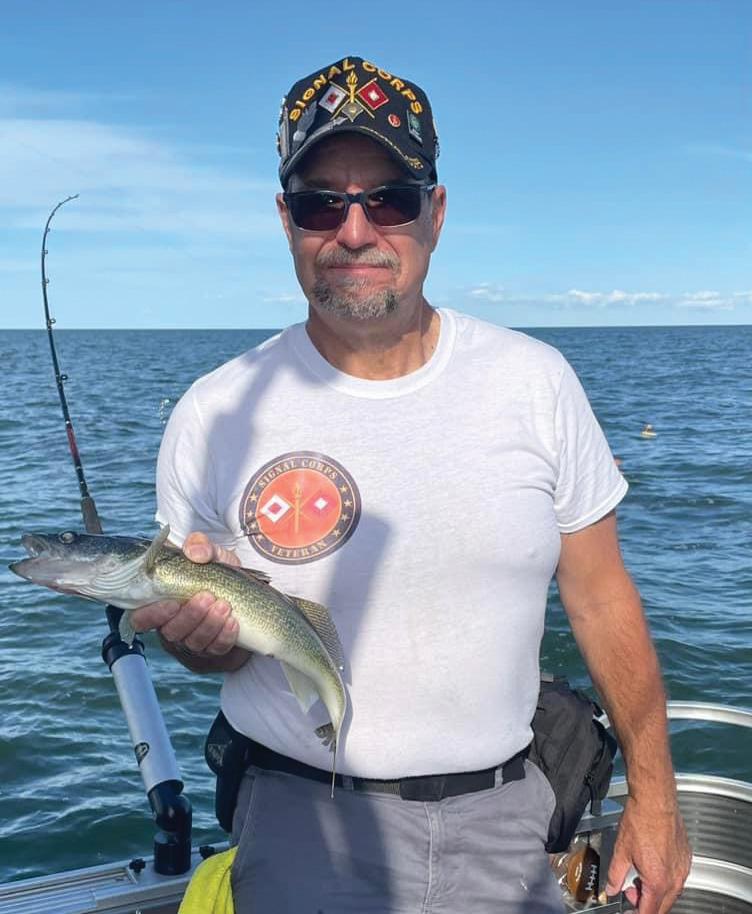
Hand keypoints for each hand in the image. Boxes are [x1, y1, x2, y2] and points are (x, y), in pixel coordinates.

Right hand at [130, 532, 246, 663]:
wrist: (248, 595)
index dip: (151, 615)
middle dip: (189, 616)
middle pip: (171, 632)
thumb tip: (195, 553)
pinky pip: (217, 649)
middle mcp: (173, 627)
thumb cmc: (217, 574)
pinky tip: (233, 622)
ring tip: (224, 605)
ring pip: (194, 642)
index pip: (140, 619)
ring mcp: (193, 642)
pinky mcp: (215, 651)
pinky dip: (225, 636)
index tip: (172, 603)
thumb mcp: (211, 555)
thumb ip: (200, 545)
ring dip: (209, 624)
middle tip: (206, 597)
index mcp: (161, 605)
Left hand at [605, 796, 690, 911]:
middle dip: (646, 903)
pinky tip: (651, 865)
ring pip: (671, 893)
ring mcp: (683, 868)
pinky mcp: (686, 858)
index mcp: (658, 881)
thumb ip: (615, 875)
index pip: (650, 912)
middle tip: (630, 891)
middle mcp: (674, 878)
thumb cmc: (641, 820)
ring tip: (638, 875)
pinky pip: (677, 877)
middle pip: (662, 906)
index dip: (638, 913)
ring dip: (655, 891)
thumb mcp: (621, 851)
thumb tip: (612, 888)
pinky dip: (664, 878)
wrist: (655, 801)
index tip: (630, 910)